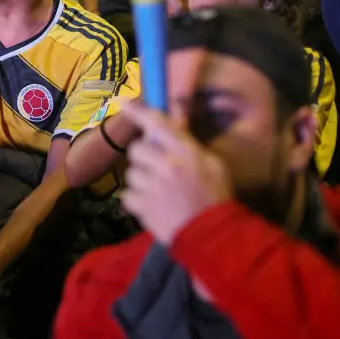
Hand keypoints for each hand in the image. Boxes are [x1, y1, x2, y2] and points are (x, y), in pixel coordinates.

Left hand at [119, 102, 232, 244]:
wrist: (212, 236)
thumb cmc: (215, 198)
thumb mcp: (213, 164)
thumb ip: (189, 141)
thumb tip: (174, 115)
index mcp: (186, 152)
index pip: (158, 124)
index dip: (139, 112)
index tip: (124, 102)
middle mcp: (167, 165)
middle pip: (136, 149)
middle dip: (143, 158)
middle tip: (156, 168)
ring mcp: (153, 187)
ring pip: (130, 173)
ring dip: (140, 181)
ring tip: (157, 192)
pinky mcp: (142, 207)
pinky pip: (127, 196)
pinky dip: (136, 201)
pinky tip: (151, 206)